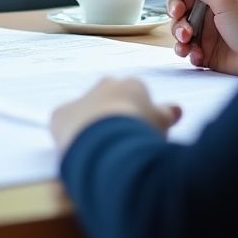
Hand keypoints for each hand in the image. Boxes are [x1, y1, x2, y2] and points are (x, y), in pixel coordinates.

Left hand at [51, 77, 180, 152]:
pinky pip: (66, 123)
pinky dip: (72, 135)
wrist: (108, 142)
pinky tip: (82, 152)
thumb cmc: (141, 132)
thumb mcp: (161, 124)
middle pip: (111, 97)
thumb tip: (176, 109)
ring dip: (93, 126)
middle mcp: (105, 85)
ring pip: (88, 110)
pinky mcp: (60, 115)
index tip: (141, 133)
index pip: (137, 95)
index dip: (140, 115)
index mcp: (131, 85)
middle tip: (121, 141)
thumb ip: (166, 114)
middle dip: (115, 114)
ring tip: (102, 151)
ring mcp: (83, 99)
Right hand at [152, 0, 237, 74]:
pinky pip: (188, 51)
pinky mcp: (208, 53)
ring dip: (179, 36)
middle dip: (176, 16)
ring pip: (181, 31)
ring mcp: (209, 33)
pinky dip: (189, 53)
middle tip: (181, 21)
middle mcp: (212, 12)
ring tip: (188, 42)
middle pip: (180, 9)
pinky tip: (198, 56)